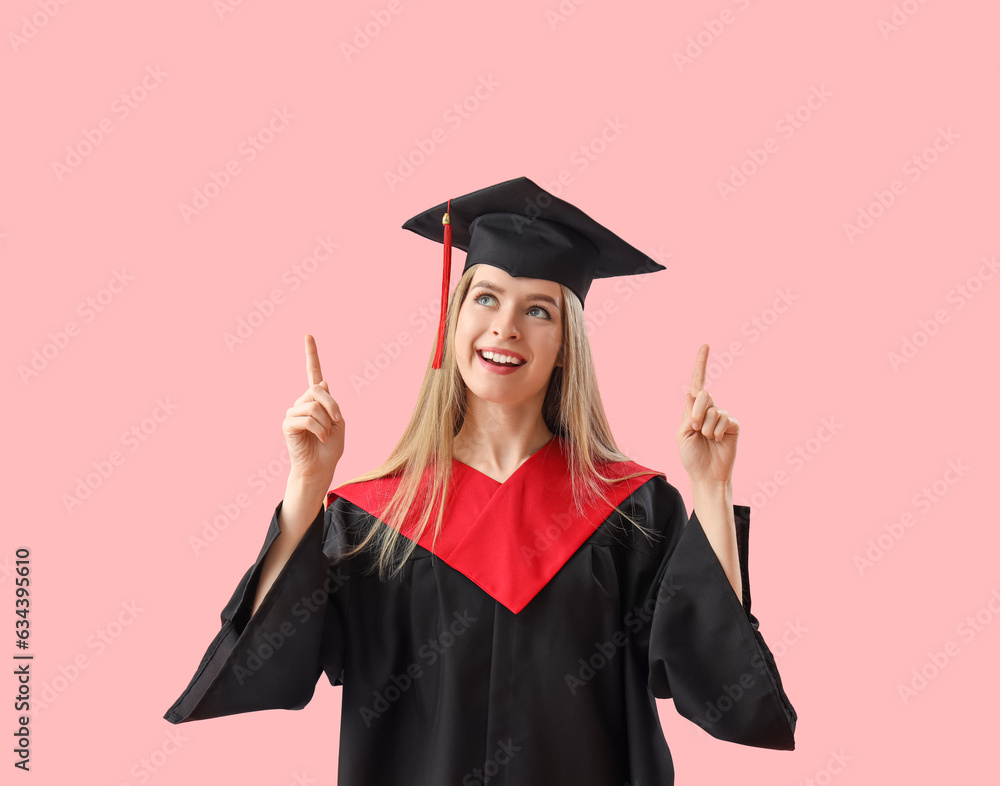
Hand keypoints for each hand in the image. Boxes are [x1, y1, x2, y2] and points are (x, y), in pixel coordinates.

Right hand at [282, 334, 343, 486]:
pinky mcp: (288, 424)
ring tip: (324, 434)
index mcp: (316, 399)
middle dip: (333, 406)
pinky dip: (319, 429)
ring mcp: (293, 412)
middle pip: (318, 390)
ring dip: (326, 422)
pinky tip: (319, 437)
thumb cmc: (330, 447)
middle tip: (337, 420)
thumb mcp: (338, 421)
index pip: (313, 372)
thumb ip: (331, 402)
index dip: (311, 354)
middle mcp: (302, 402)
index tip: (308, 335)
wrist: (321, 467)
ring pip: (314, 405)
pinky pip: (307, 418)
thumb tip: (323, 382)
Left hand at [675, 344, 738, 484]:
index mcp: (693, 410)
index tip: (705, 345)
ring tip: (707, 439)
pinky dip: (716, 431)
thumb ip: (687, 413)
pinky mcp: (733, 425)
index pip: (697, 383)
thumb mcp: (682, 434)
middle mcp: (708, 410)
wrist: (705, 474)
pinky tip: (717, 441)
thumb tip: (691, 391)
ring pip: (713, 409)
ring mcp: (722, 416)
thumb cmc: (692, 456)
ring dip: (705, 427)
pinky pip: (724, 418)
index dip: (701, 364)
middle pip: (703, 394)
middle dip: (696, 412)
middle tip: (694, 428)